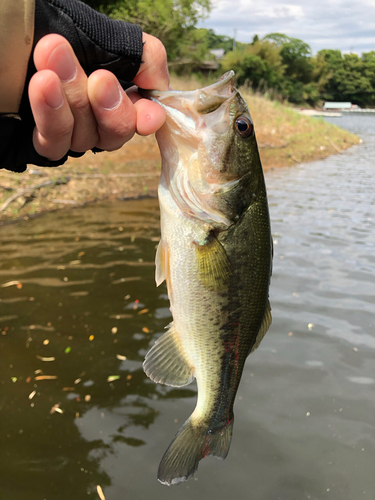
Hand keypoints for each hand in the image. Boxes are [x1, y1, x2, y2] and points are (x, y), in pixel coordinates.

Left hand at [29, 33, 167, 160]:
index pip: (142, 117)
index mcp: (118, 95)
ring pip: (87, 137)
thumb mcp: (105, 34)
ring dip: (74, 97)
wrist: (7, 25)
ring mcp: (71, 133)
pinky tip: (44, 85)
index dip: (147, 119)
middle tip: (99, 79)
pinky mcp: (43, 141)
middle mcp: (97, 119)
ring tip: (55, 56)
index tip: (147, 117)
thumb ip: (142, 56)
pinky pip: (55, 143)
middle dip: (110, 106)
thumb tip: (159, 89)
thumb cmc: (56, 26)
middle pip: (117, 133)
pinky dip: (52, 115)